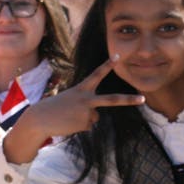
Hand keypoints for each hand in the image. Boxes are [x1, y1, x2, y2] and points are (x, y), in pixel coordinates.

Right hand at [3, 55, 145, 163]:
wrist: (40, 119)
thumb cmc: (54, 108)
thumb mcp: (71, 101)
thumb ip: (86, 106)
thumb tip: (95, 119)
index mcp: (81, 89)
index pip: (96, 74)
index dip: (107, 65)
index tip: (118, 56)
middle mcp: (86, 99)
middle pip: (112, 100)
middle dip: (128, 100)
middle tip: (143, 99)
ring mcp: (87, 112)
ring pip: (93, 118)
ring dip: (82, 119)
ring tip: (67, 118)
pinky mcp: (84, 124)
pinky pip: (87, 126)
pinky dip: (78, 127)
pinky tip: (68, 124)